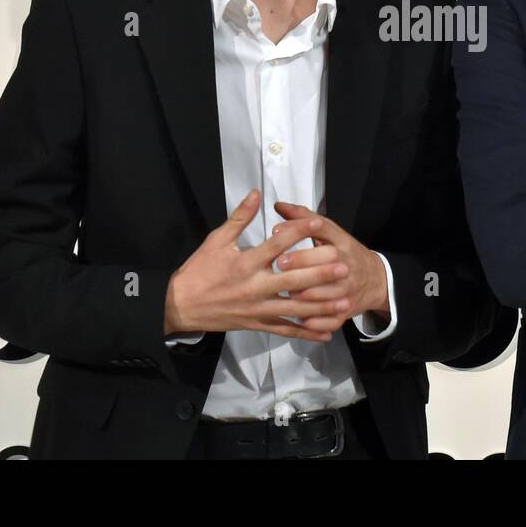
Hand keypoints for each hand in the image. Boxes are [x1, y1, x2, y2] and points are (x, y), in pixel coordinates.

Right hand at [164, 189, 352, 341]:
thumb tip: (256, 194)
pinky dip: (306, 332)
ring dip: (322, 305)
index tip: (317, 223)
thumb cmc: (199, 271)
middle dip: (320, 273)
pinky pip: (286, 329)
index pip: (276, 245)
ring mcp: (258, 308)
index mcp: (246, 263)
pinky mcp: (258, 323)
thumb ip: (239, 217)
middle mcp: (255, 286)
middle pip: (293, 279)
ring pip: (295, 308)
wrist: (180, 306)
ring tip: (344, 300)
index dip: (297, 232)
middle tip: (343, 266)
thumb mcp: (216, 240)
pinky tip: (326, 331)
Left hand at [270, 202, 390, 332]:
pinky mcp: (347, 310)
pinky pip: (331, 319)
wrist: (376, 280)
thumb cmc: (344, 253)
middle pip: (326, 263)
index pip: (324, 232)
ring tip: (286, 292)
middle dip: (301, 264)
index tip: (276, 233)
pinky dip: (316, 321)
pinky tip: (299, 318)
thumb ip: (304, 220)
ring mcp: (349, 289)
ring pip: (326, 293)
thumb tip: (278, 205)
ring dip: (305, 294)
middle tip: (279, 264)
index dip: (300, 231)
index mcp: (343, 243)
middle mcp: (347, 265)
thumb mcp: (330, 233)